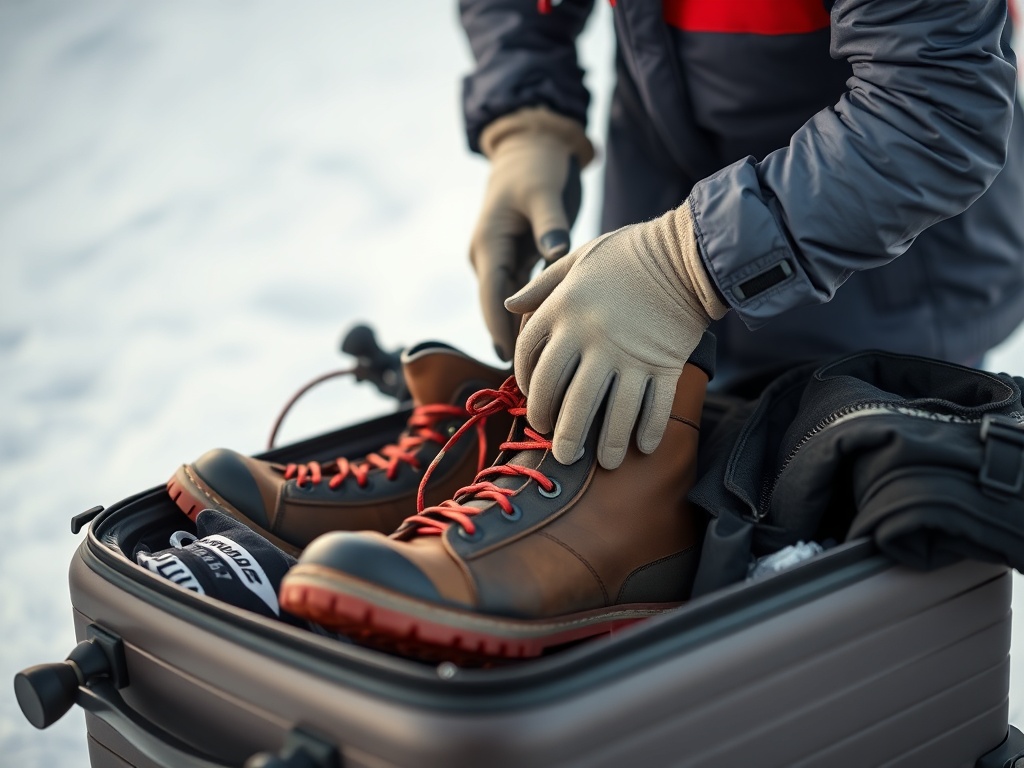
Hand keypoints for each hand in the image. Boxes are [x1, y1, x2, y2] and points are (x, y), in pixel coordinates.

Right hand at [471, 107, 592, 360]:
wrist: (531, 146)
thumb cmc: (537, 166)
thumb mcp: (544, 192)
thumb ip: (551, 225)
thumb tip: (557, 252)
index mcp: (489, 245)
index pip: (493, 297)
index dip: (502, 330)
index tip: (515, 360)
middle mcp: (490, 257)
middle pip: (497, 310)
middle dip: (512, 341)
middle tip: (534, 377)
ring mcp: (502, 260)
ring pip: (509, 307)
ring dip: (522, 333)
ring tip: (543, 367)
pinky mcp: (519, 259)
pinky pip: (523, 296)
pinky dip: (533, 316)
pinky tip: (551, 339)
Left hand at [505, 202, 727, 469]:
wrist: (686, 252)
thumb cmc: (627, 253)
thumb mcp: (577, 259)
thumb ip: (543, 284)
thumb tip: (509, 304)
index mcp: (563, 310)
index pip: (531, 358)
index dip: (528, 386)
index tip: (535, 401)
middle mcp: (590, 338)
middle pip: (564, 397)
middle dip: (559, 431)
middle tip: (559, 450)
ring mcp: (628, 355)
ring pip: (609, 413)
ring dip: (605, 444)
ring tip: (602, 463)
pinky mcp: (664, 364)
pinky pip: (654, 407)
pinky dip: (648, 430)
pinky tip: (643, 448)